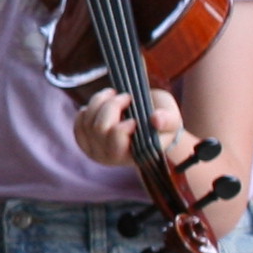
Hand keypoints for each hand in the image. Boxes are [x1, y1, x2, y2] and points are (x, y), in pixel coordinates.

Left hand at [72, 81, 199, 178]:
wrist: (150, 124)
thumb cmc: (163, 122)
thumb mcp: (173, 120)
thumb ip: (168, 120)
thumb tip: (155, 120)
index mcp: (134, 156)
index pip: (116, 141)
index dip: (122, 125)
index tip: (135, 114)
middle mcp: (111, 157)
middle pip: (99, 128)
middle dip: (112, 106)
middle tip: (127, 96)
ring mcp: (95, 149)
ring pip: (87, 120)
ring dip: (100, 101)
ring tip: (115, 94)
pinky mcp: (85, 140)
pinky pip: (79, 121)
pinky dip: (89, 108)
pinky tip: (102, 104)